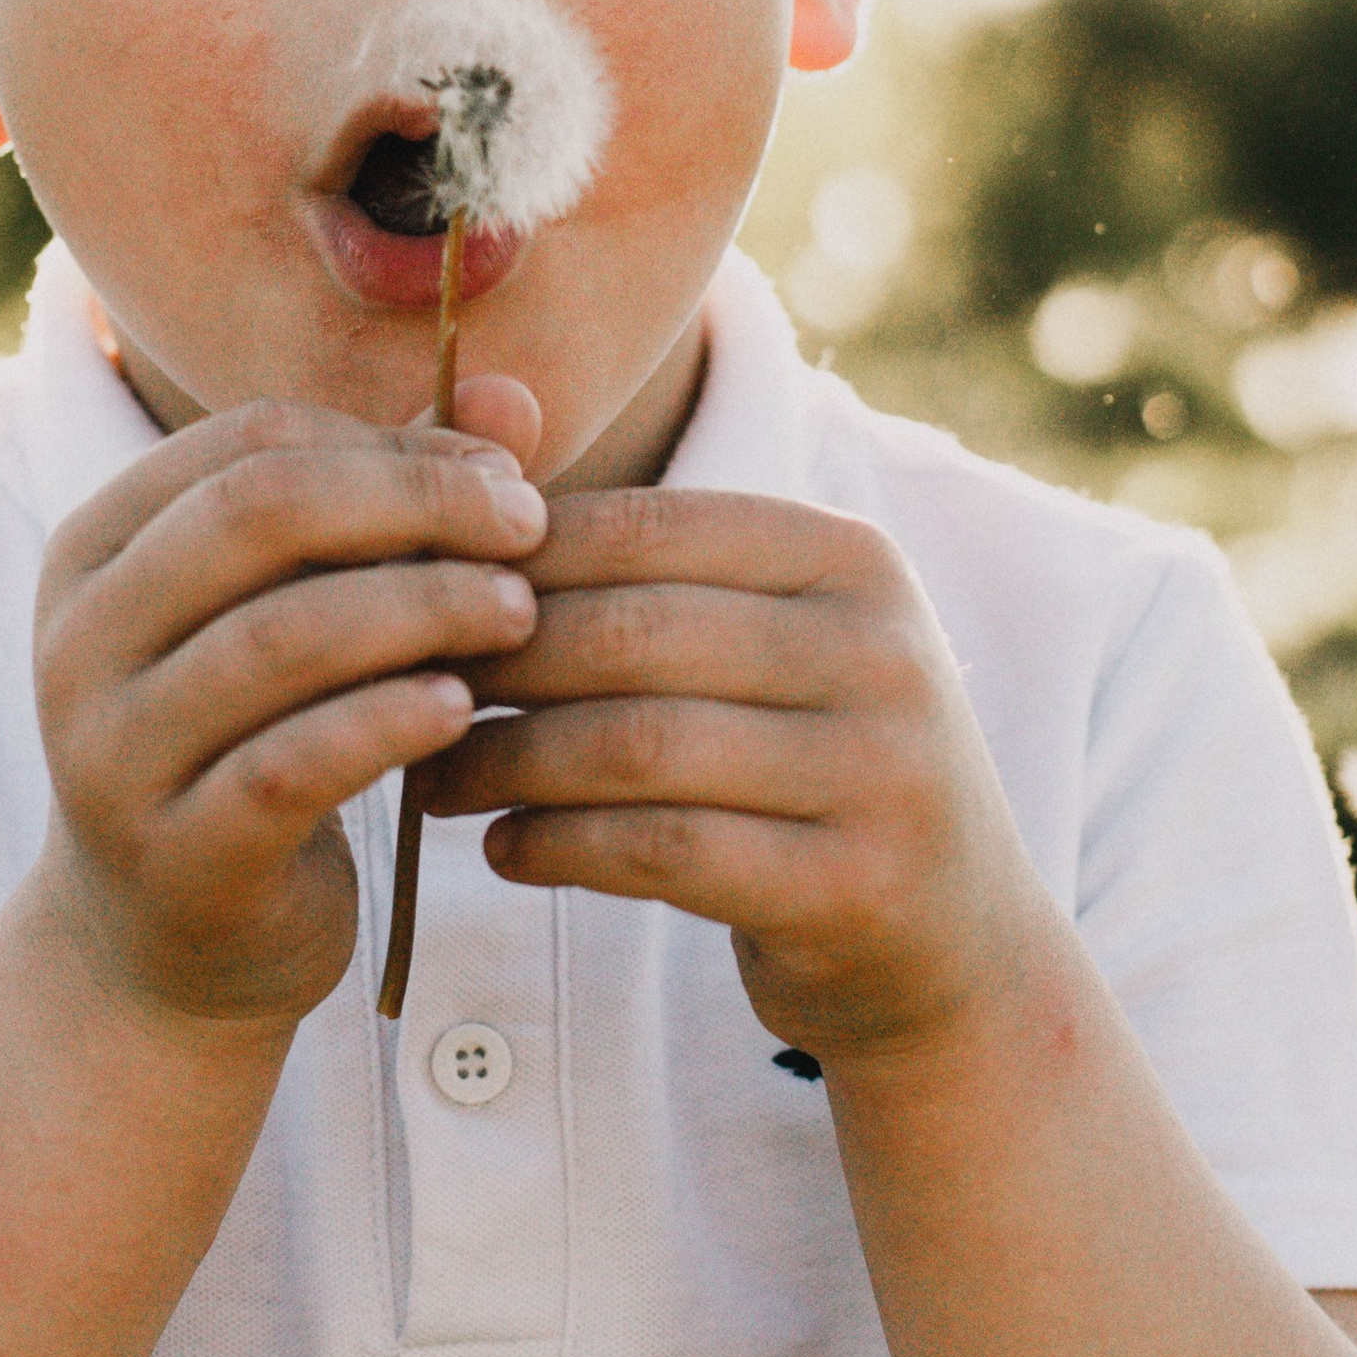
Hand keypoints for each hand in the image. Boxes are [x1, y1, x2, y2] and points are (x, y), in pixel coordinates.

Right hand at [32, 387, 548, 1031]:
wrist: (169, 943)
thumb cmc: (258, 736)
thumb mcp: (309, 607)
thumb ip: (399, 497)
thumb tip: (513, 399)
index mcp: (100, 548)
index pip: (250, 440)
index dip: (391, 442)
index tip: (505, 477)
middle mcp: (82, 639)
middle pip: (258, 512)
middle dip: (414, 504)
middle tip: (530, 529)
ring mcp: (113, 752)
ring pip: (280, 636)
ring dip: (422, 607)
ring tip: (518, 611)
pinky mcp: (177, 854)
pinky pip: (294, 764)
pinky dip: (389, 722)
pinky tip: (460, 707)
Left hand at [418, 490, 1052, 1063]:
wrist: (954, 941)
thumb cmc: (807, 764)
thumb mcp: (767, 639)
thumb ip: (639, 555)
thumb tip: (474, 415)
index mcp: (850, 559)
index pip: (648, 529)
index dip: (515, 562)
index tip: (422, 602)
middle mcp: (878, 649)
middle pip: (632, 635)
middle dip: (496, 666)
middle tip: (402, 695)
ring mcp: (878, 769)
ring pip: (638, 745)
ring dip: (510, 763)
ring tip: (436, 782)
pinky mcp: (852, 885)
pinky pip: (663, 851)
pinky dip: (560, 847)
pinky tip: (508, 850)